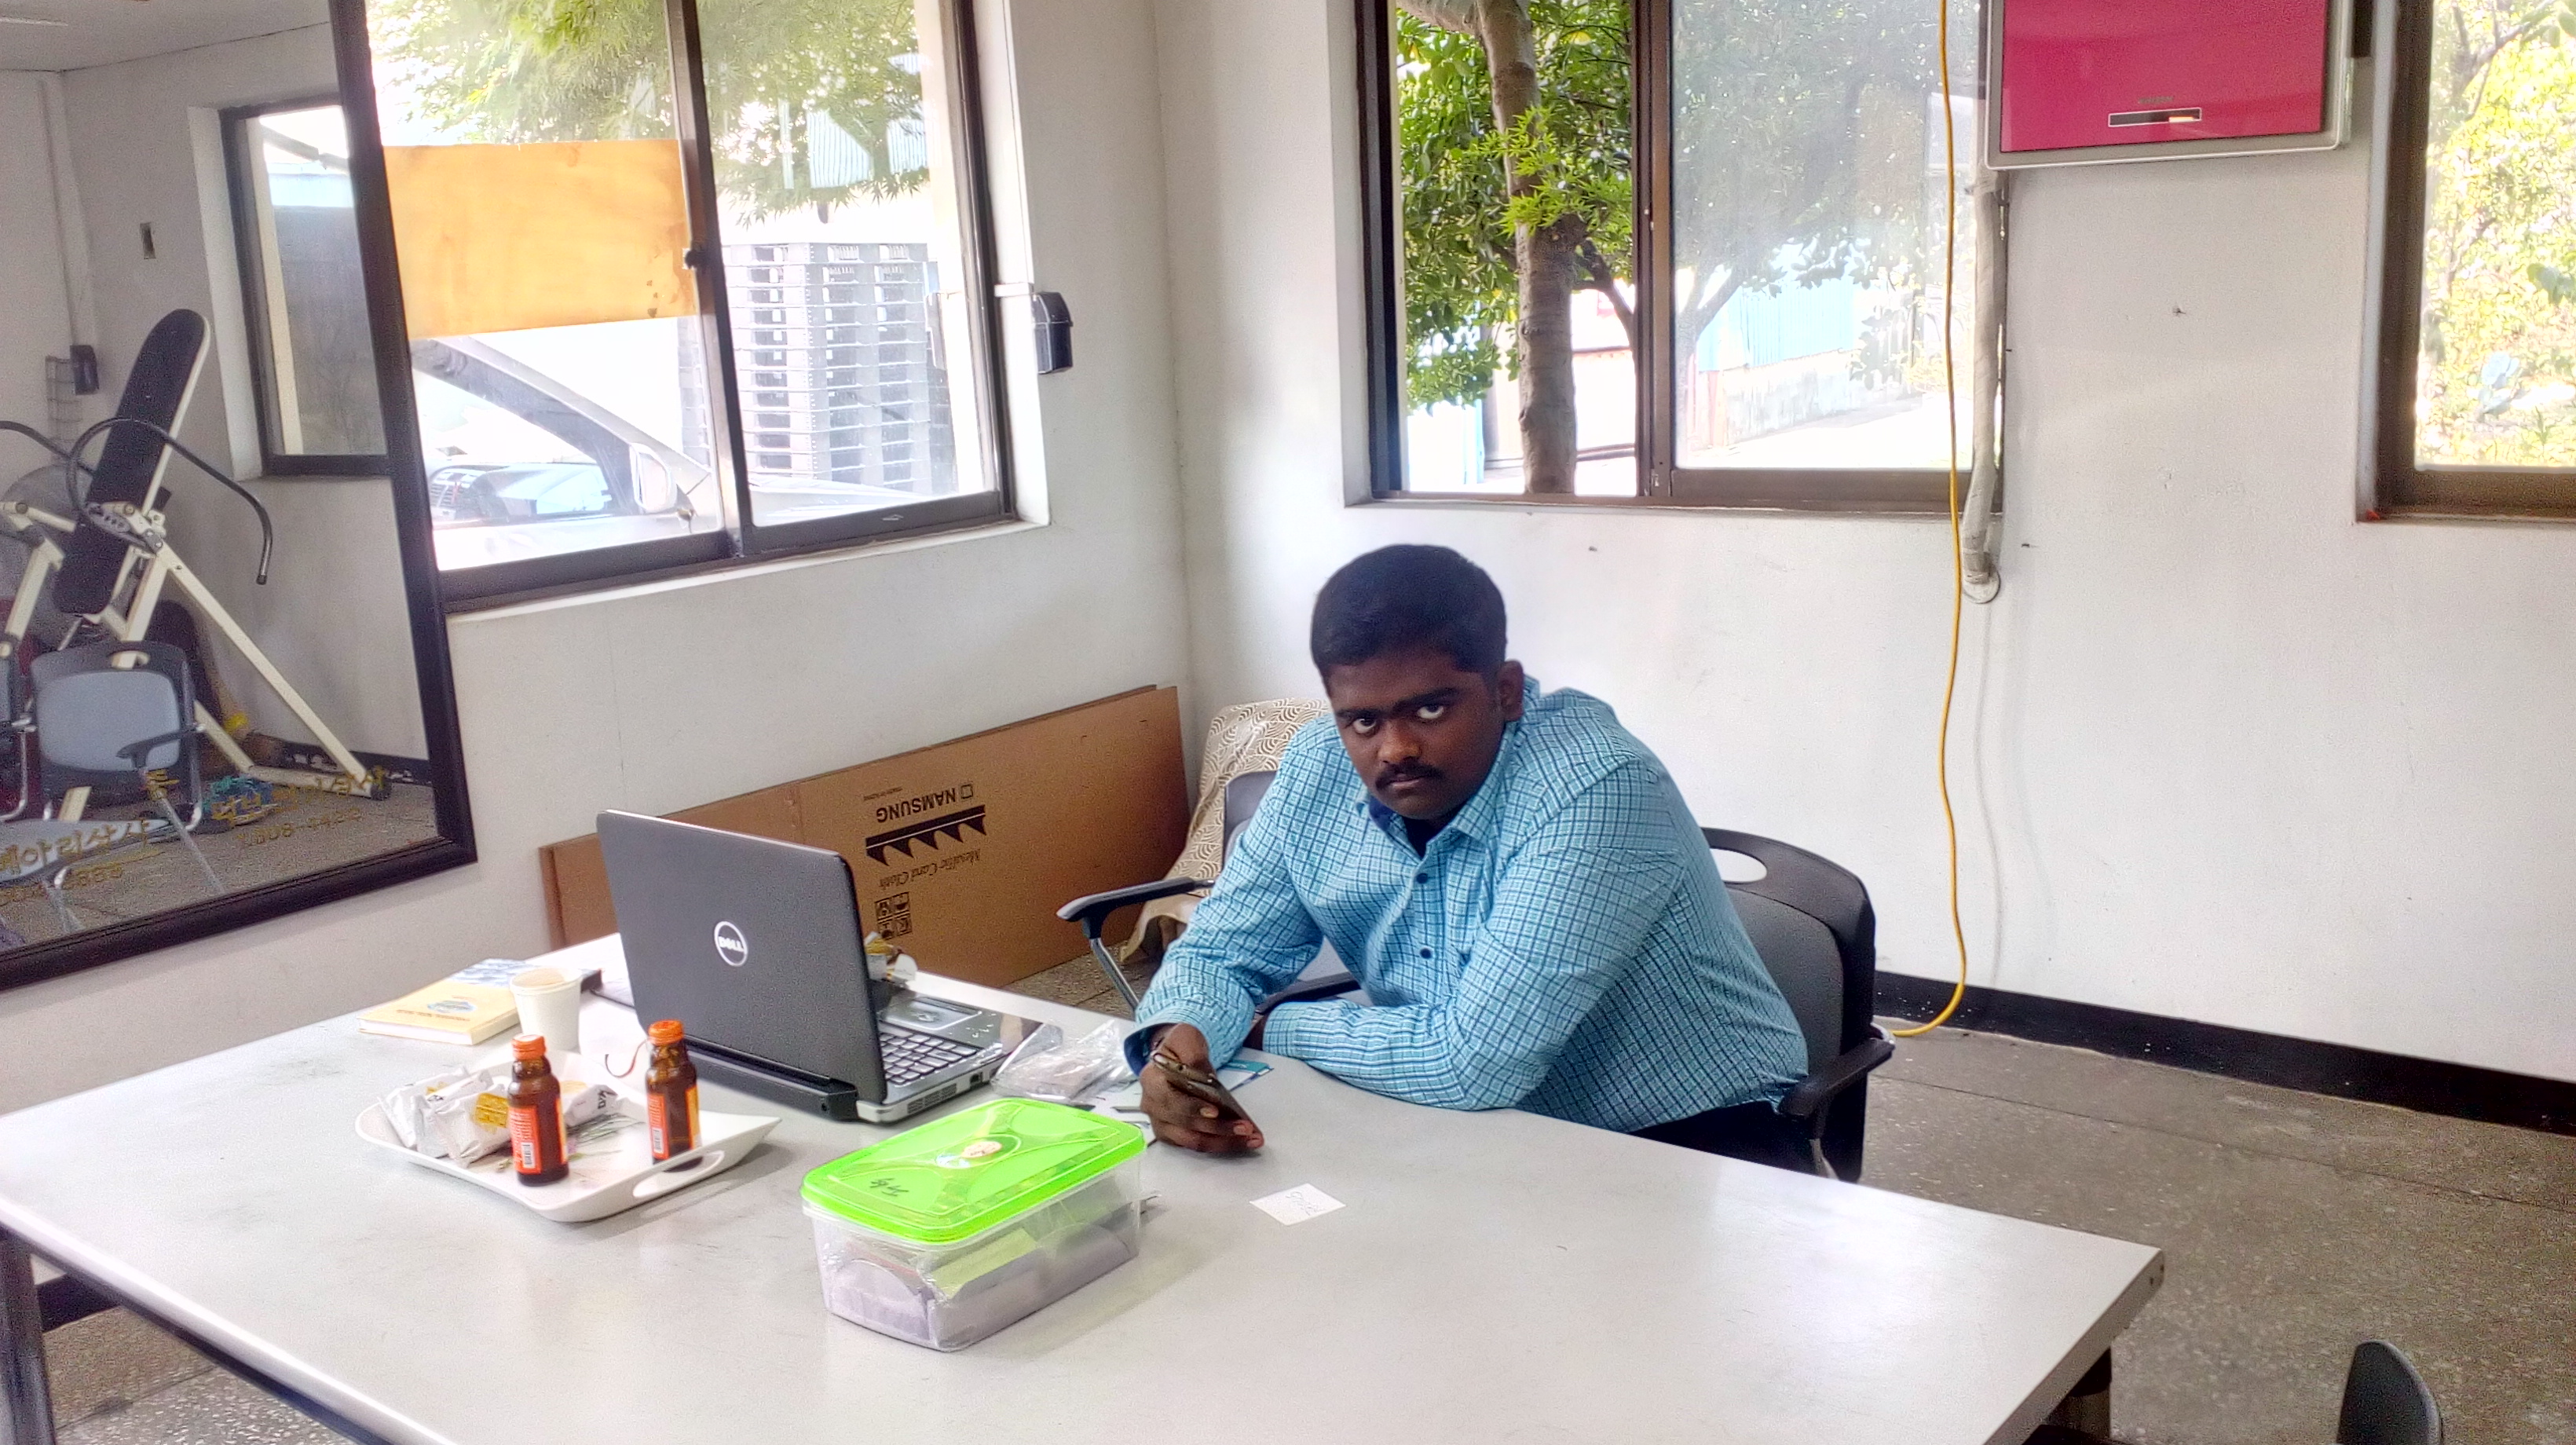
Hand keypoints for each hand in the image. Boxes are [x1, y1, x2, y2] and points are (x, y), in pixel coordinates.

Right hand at [1140, 1025, 1263, 1153]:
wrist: (1174, 1058)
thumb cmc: (1179, 1048)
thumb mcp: (1186, 1038)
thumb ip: (1194, 1055)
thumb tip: (1205, 1077)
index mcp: (1151, 1080)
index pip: (1171, 1100)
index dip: (1192, 1108)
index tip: (1216, 1111)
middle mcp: (1152, 1105)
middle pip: (1185, 1125)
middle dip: (1217, 1128)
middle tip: (1244, 1127)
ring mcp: (1161, 1122)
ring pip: (1192, 1140)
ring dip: (1222, 1142)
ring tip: (1248, 1138)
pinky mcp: (1173, 1134)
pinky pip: (1196, 1145)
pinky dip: (1219, 1144)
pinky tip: (1239, 1141)